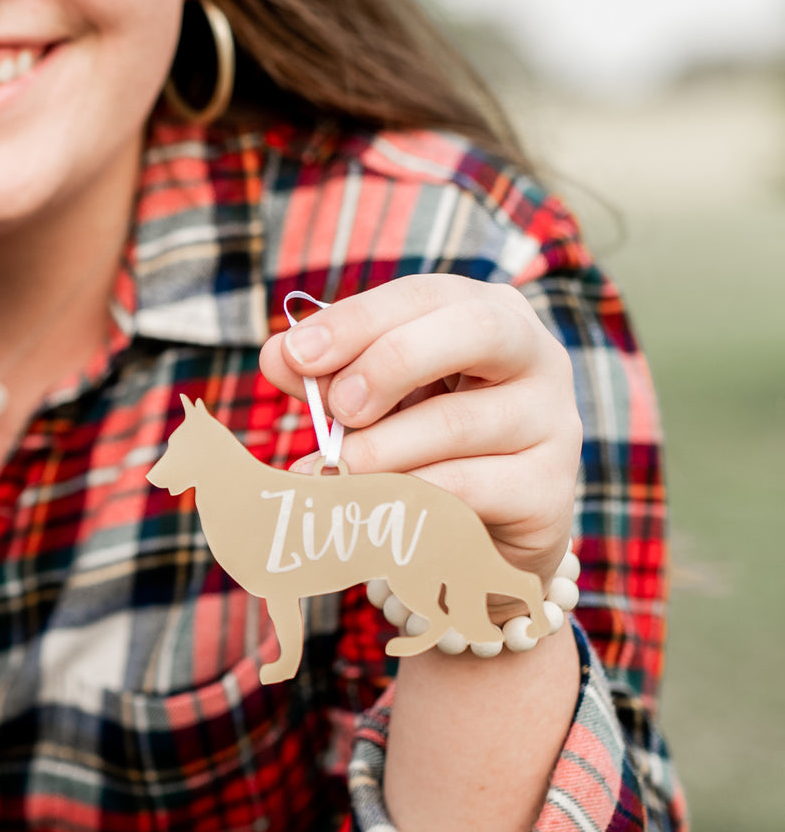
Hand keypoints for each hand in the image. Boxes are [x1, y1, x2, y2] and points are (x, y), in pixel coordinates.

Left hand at [258, 274, 580, 579]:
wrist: (483, 535)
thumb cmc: (424, 447)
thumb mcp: (377, 401)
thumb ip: (330, 375)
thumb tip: (277, 356)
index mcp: (490, 314)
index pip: (423, 295)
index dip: (356, 320)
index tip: (295, 354)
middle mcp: (537, 356)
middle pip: (475, 330)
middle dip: (391, 362)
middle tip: (338, 407)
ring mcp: (554, 422)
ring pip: (460, 422)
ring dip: (383, 447)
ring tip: (336, 467)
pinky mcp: (549, 490)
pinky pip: (469, 486)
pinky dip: (408, 495)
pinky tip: (371, 504)